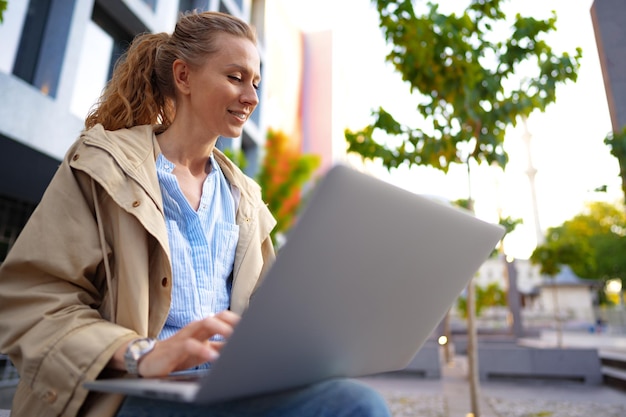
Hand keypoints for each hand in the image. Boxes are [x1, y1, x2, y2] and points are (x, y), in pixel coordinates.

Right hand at [111, 310, 239, 376]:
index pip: (223, 317)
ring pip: (204, 324)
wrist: (150, 361)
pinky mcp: (175, 348)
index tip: (254, 326)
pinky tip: (212, 356)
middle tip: (247, 331)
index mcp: (204, 328)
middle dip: (232, 322)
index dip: (238, 320)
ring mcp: (185, 336)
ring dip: (220, 330)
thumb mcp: (204, 351)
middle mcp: (196, 328)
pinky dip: (202, 350)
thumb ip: (221, 348)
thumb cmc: (180, 354)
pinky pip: (190, 345)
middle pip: (216, 317)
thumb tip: (243, 348)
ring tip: (234, 339)